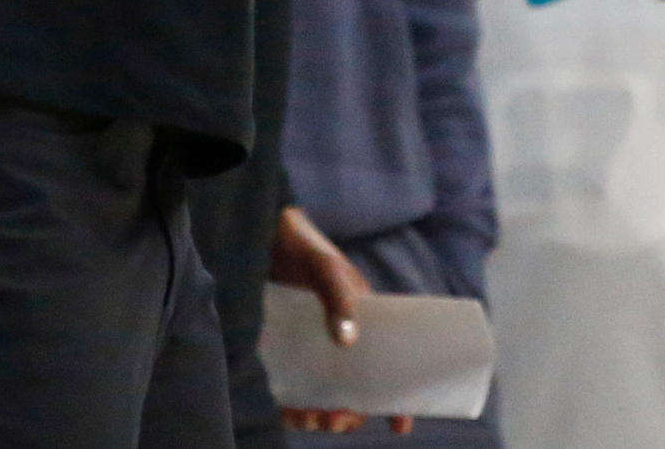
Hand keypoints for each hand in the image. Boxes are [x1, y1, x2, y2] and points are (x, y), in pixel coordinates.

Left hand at [270, 206, 413, 434]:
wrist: (263, 238)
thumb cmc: (304, 249)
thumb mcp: (326, 270)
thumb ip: (339, 299)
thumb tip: (347, 340)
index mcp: (364, 324)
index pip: (388, 367)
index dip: (397, 399)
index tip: (400, 426)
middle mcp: (340, 341)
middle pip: (355, 392)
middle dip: (351, 414)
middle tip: (337, 420)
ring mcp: (311, 349)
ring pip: (325, 396)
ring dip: (323, 416)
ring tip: (310, 419)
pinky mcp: (284, 354)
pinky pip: (294, 390)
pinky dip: (294, 408)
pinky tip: (289, 413)